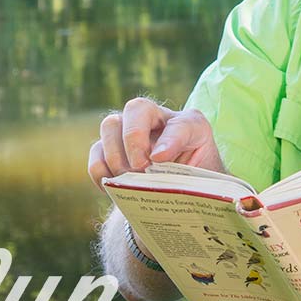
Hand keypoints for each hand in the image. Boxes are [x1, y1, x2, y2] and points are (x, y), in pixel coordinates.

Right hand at [86, 97, 224, 190]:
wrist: (181, 193)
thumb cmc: (195, 182)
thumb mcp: (205, 178)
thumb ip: (192, 173)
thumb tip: (160, 163)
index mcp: (188, 125)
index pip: (181, 124)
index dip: (170, 139)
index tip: (160, 159)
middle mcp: (156, 120)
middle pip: (136, 108)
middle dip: (134, 137)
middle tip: (140, 167)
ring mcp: (130, 131)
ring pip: (110, 125)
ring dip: (115, 155)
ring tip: (128, 180)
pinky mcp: (110, 149)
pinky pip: (96, 152)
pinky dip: (101, 171)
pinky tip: (115, 187)